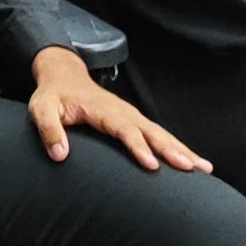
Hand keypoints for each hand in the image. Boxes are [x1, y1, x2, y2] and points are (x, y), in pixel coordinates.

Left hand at [26, 48, 210, 172]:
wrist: (64, 76)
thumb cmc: (53, 96)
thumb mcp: (41, 109)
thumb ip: (49, 129)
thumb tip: (59, 154)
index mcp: (102, 109)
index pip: (123, 129)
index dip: (138, 146)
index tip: (151, 164)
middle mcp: (122, 111)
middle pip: (152, 131)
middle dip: (172, 150)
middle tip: (192, 168)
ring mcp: (131, 116)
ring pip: (161, 134)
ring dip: (182, 150)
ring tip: (204, 168)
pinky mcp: (134, 122)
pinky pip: (159, 135)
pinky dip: (178, 147)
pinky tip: (193, 162)